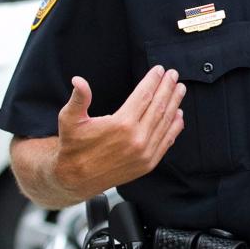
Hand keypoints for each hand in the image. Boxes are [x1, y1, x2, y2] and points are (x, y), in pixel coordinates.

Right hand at [53, 65, 185, 200]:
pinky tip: (179, 115)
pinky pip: (167, 141)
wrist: (75, 179)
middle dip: (167, 88)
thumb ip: (78, 99)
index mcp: (121, 124)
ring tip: (179, 89)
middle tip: (174, 75)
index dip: (153, 80)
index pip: (144, 95)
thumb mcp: (69, 120)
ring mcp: (145, 152)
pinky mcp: (148, 163)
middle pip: (159, 106)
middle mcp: (137, 138)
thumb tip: (78, 80)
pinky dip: (175, 126)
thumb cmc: (73, 146)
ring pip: (166, 122)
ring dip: (174, 103)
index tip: (160, 70)